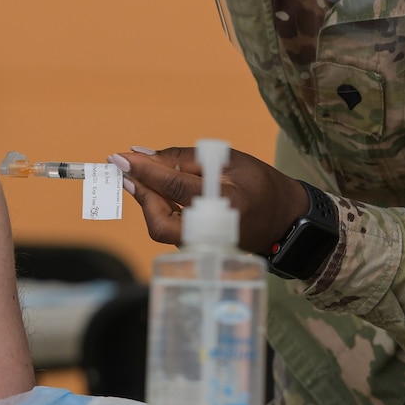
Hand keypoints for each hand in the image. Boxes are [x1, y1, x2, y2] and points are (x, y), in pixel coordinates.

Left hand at [110, 145, 308, 254]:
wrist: (284, 221)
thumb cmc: (259, 183)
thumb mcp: (230, 160)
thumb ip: (185, 157)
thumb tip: (142, 156)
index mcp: (228, 202)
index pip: (176, 187)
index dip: (146, 172)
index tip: (120, 158)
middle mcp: (215, 229)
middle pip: (161, 221)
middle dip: (139, 194)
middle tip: (124, 168)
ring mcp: (205, 244)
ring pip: (161, 228)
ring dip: (145, 200)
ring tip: (137, 175)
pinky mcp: (199, 248)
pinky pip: (169, 228)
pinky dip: (157, 207)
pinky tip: (153, 188)